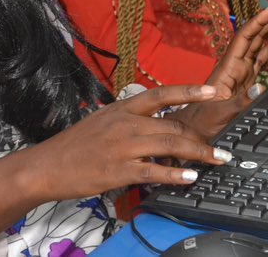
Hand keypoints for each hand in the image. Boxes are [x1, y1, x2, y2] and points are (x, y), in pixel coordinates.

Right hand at [25, 84, 231, 201]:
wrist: (46, 165)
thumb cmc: (75, 145)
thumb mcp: (103, 121)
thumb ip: (131, 121)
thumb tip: (158, 126)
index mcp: (122, 108)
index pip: (162, 94)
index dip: (190, 91)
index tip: (215, 91)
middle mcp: (125, 123)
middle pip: (173, 124)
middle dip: (201, 137)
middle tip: (221, 147)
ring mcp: (122, 146)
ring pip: (169, 145)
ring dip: (198, 154)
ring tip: (216, 160)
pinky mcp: (118, 171)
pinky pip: (154, 171)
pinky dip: (175, 175)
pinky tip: (190, 177)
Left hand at [169, 0, 267, 139]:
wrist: (193, 133)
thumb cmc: (201, 123)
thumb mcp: (220, 114)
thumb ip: (241, 102)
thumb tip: (262, 85)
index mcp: (227, 67)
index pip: (245, 37)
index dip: (260, 21)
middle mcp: (234, 65)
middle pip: (255, 34)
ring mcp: (240, 72)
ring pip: (259, 44)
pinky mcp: (245, 81)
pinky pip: (261, 60)